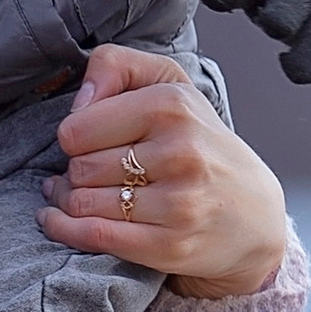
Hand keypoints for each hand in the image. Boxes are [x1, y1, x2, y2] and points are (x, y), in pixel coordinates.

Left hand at [39, 44, 289, 298]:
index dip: (74, 137)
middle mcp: (180, 152)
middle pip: (79, 168)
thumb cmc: (200, 144)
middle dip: (74, 172)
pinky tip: (58, 220)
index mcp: (173, 106)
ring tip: (77, 195)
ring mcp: (179, 203)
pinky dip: (65, 229)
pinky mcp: (172, 245)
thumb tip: (79, 102)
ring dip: (68, 202)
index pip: (77, 129)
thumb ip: (116, 66)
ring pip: (83, 203)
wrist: (252, 214)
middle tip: (88, 173)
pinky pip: (95, 236)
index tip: (89, 142)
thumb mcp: (169, 85)